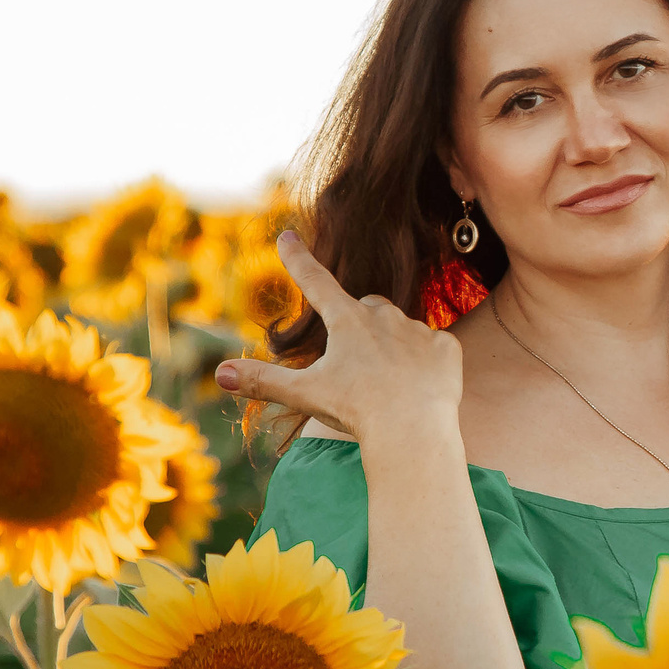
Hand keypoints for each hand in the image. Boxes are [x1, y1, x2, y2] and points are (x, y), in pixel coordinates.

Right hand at [213, 233, 463, 443]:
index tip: (287, 236)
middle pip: (366, 308)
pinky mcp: (447, 350)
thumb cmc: (356, 411)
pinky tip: (419, 389)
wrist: (413, 431)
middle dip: (358, 324)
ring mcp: (419, 330)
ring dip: (393, 348)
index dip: (299, 260)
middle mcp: (384, 316)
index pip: (316, 283)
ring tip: (389, 385)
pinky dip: (425, 365)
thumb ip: (263, 381)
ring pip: (401, 331)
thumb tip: (220, 373)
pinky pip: (434, 350)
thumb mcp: (305, 394)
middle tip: (355, 363)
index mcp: (347, 321)